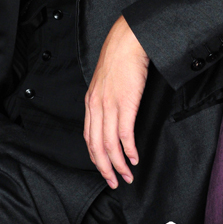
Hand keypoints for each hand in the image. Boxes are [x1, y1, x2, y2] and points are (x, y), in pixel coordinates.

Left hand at [84, 15, 149, 187]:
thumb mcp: (106, 82)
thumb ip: (107, 100)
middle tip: (114, 182)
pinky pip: (124, 133)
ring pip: (109, 144)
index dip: (96, 157)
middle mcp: (96, 106)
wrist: (128, 41)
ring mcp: (110, 105)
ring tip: (127, 175)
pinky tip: (134, 158)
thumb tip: (115, 116)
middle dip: (105, 168)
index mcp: (91, 102)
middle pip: (96, 146)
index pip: (88, 137)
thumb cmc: (120, 58)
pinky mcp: (125, 103)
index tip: (104, 170)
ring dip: (118, 164)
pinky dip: (129, 149)